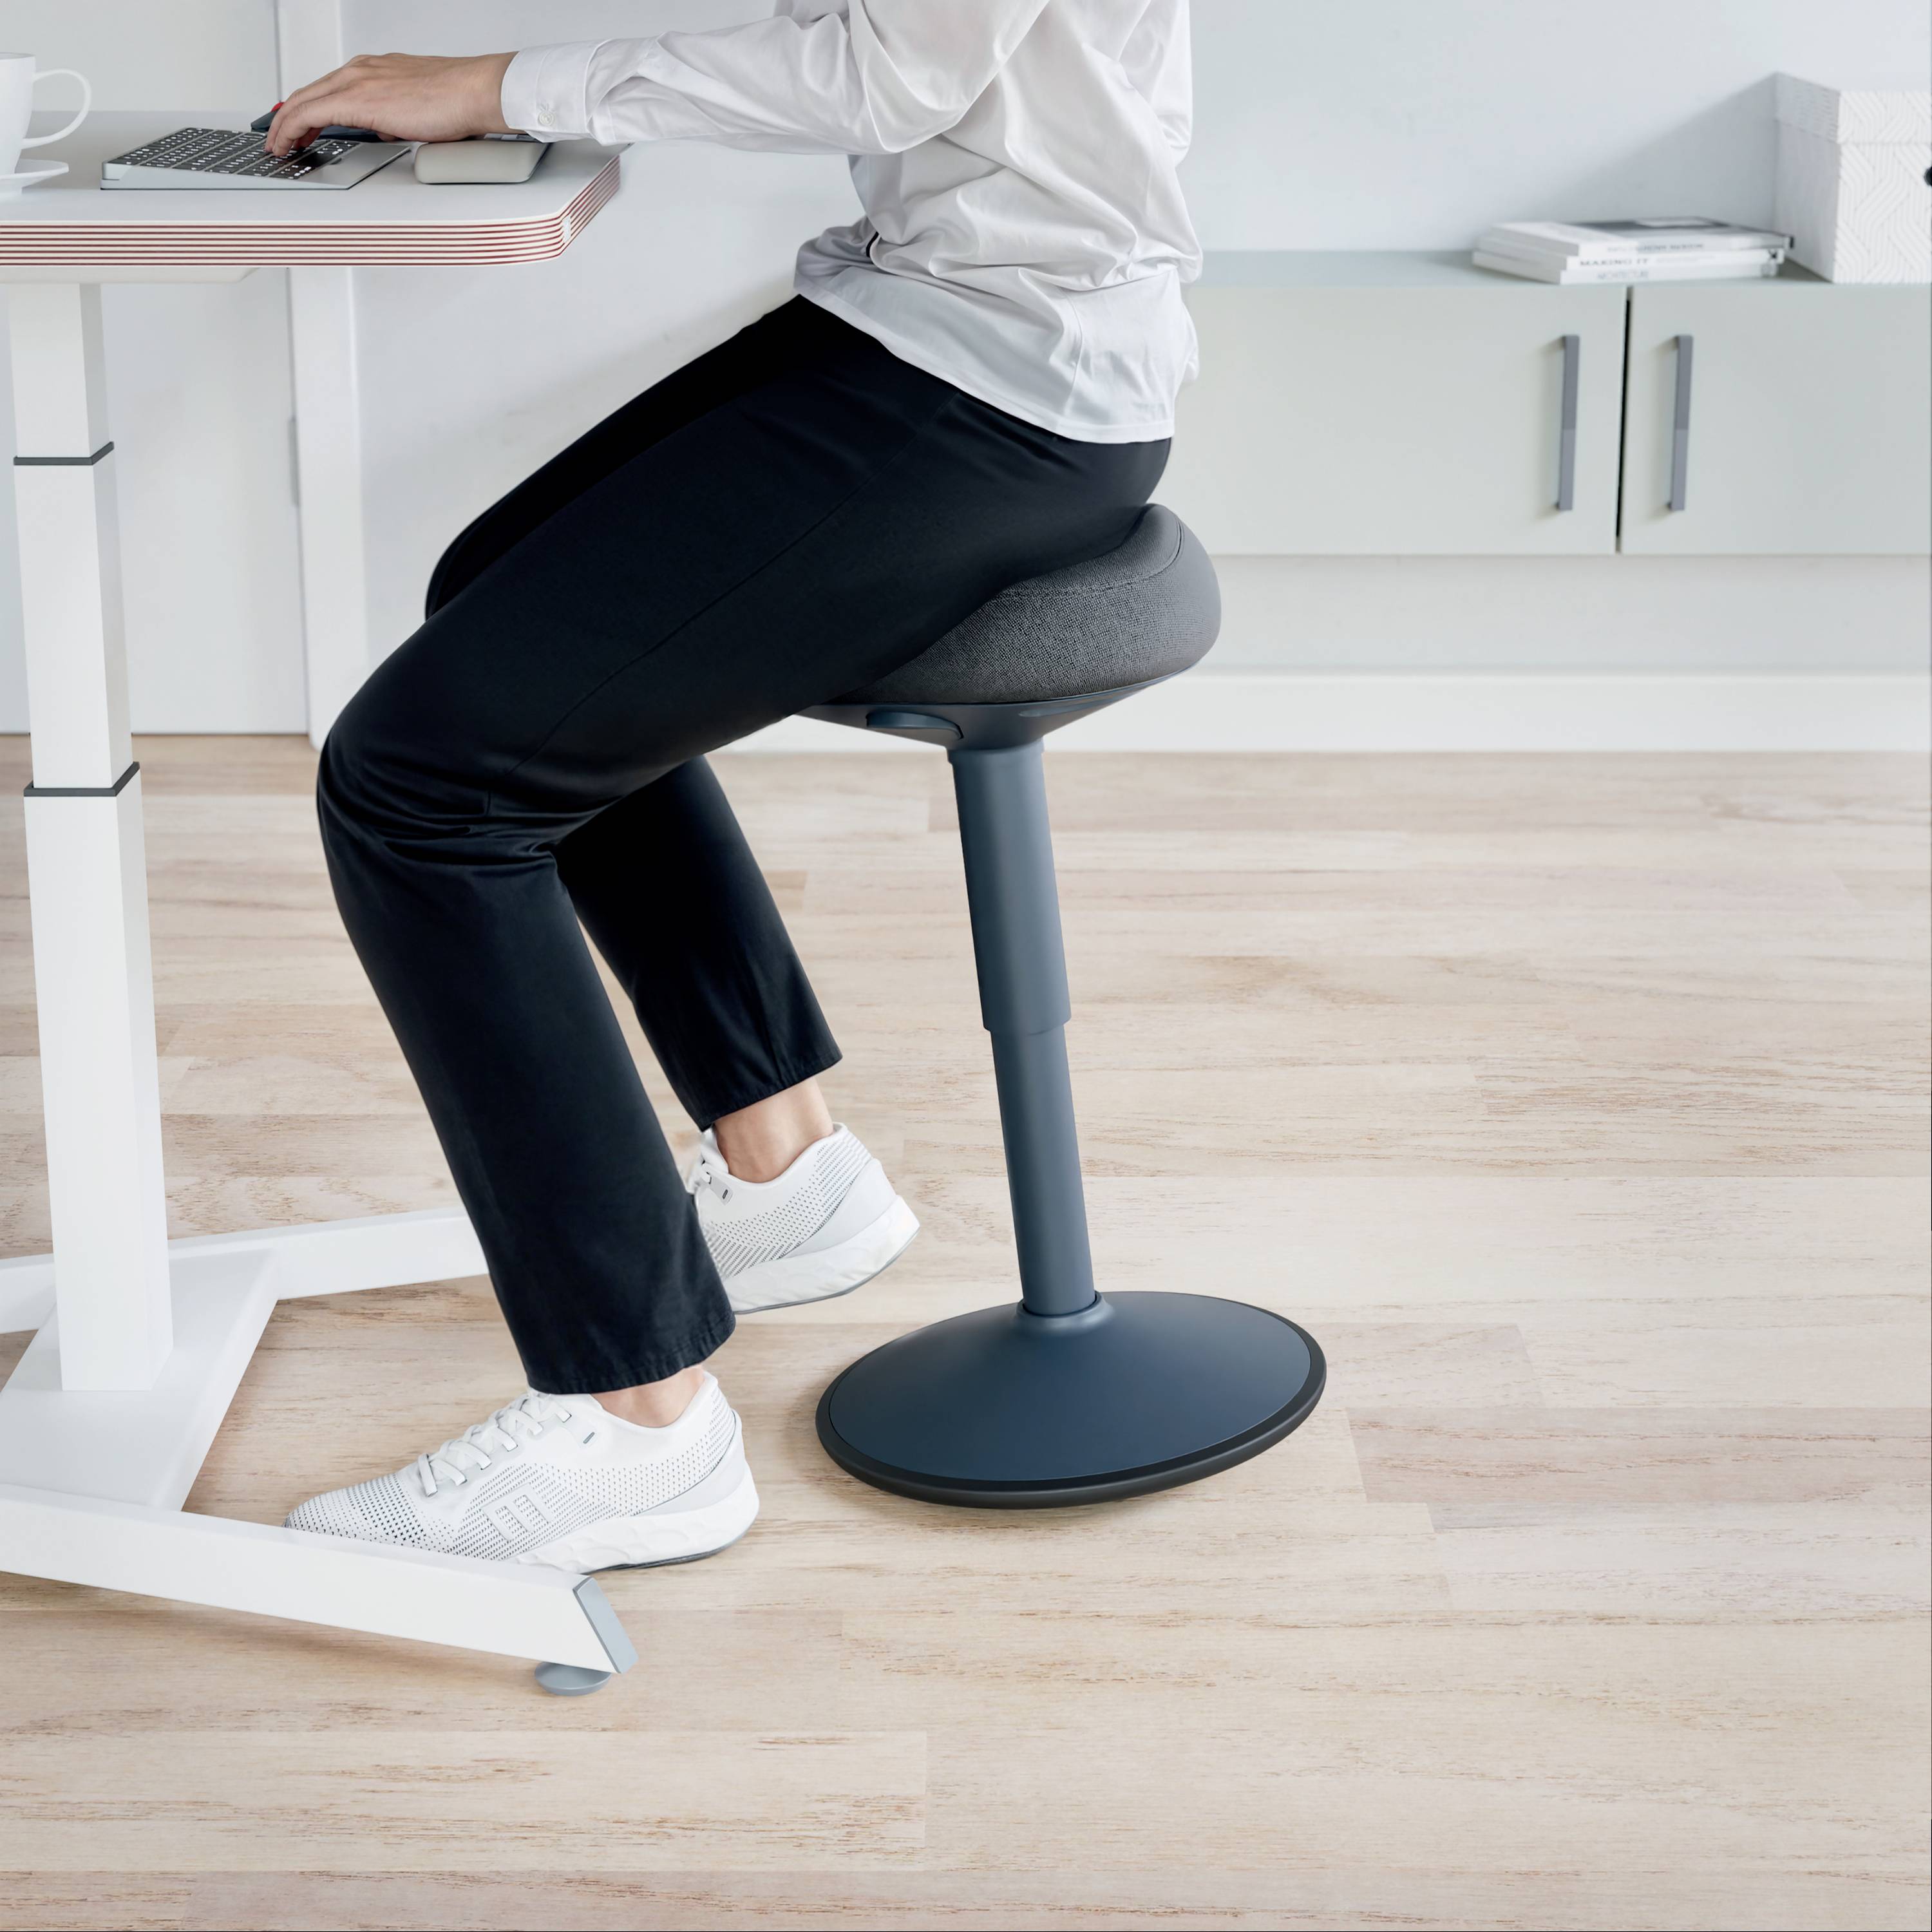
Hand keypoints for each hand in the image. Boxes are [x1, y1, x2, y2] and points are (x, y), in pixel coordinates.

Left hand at [266, 52, 514, 155]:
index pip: (329, 90)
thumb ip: (395, 117)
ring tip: (278, 145)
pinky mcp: (355, 98)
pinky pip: (308, 113)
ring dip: (285, 125)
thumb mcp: (417, 109)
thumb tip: (387, 131)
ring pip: (303, 101)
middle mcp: (360, 70)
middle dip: (287, 118)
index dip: (307, 111)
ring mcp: (356, 80)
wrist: (474, 91)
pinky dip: (291, 128)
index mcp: (374, 71)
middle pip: (308, 93)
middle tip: (279, 139)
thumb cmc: (458, 101)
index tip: (300, 129)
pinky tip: (287, 143)